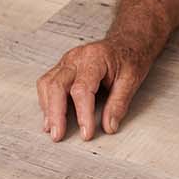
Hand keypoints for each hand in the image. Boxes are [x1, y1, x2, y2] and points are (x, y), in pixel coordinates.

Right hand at [35, 37, 157, 141]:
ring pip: (47, 84)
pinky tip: (51, 118)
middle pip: (56, 85)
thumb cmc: (129, 59)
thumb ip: (119, 104)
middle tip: (58, 135)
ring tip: (52, 129)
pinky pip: (47, 84)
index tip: (86, 133)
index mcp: (94, 58)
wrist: (126, 43)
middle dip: (55, 113)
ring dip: (47, 108)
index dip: (83, 113)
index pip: (82, 89)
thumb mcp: (131, 80)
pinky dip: (47, 102)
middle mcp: (76, 58)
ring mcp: (66, 62)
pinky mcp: (62, 68)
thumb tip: (109, 127)